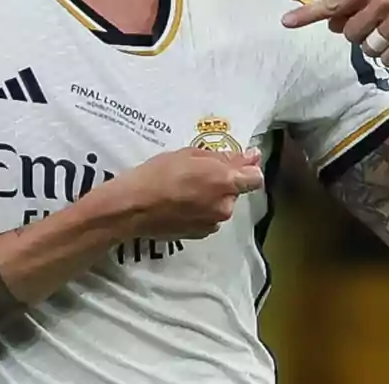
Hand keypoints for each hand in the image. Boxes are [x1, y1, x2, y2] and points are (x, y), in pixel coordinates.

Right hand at [111, 147, 263, 240]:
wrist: (132, 207)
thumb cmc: (159, 173)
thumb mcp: (190, 154)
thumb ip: (224, 157)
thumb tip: (251, 157)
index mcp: (226, 182)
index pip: (255, 178)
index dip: (247, 169)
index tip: (235, 162)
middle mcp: (225, 206)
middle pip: (234, 191)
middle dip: (222, 183)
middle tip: (196, 174)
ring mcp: (213, 223)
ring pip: (220, 206)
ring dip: (210, 198)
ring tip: (184, 191)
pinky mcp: (200, 235)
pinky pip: (208, 218)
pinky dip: (200, 211)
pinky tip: (180, 205)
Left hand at [280, 0, 388, 68]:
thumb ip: (360, 6)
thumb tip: (330, 24)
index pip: (335, 1)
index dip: (308, 14)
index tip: (284, 22)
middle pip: (349, 33)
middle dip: (363, 37)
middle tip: (388, 30)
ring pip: (367, 49)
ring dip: (382, 49)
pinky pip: (388, 60)